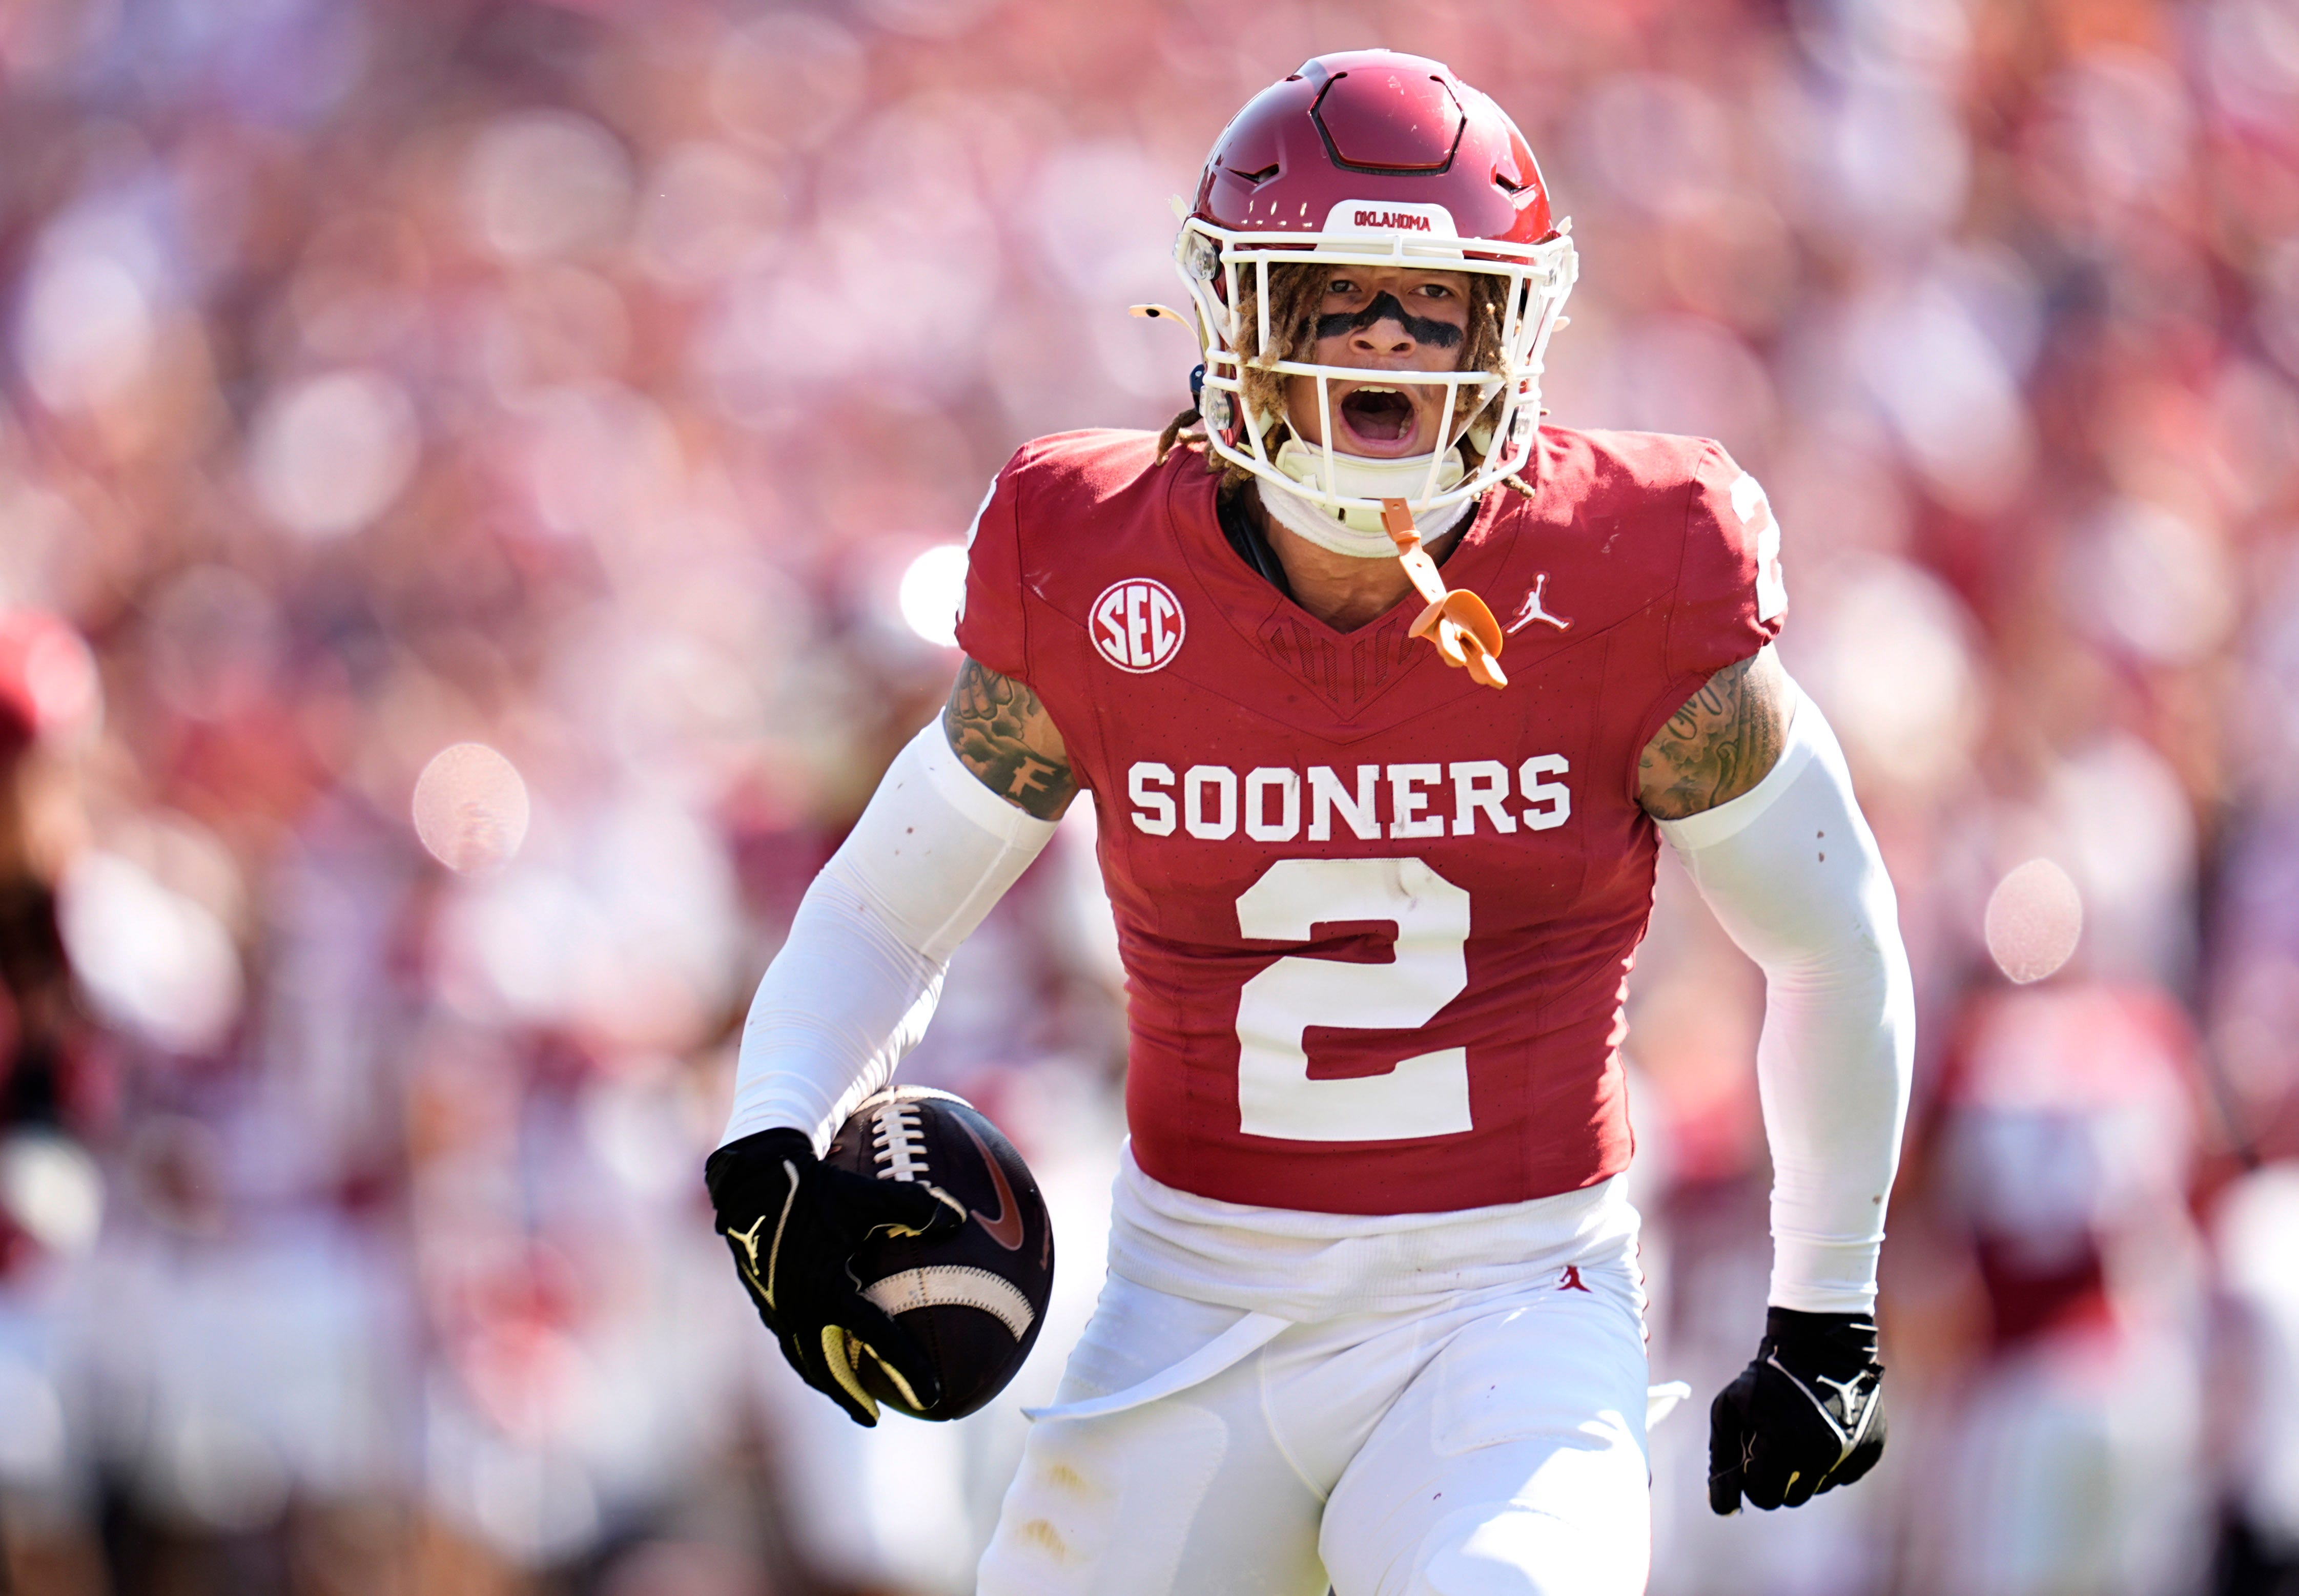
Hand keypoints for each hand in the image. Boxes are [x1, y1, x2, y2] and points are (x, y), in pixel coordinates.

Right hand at [706, 1127, 962, 1425]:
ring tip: (844, 1394)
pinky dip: (806, 1352)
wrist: (751, 1180)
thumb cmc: (816, 1186)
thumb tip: (957, 1220)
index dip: (906, 1368)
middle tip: (873, 1416)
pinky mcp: (764, 1296)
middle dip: (849, 1396)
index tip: (931, 1395)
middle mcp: (799, 1308)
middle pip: (827, 1368)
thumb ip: (915, 1207)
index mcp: (828, 1291)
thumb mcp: (869, 1194)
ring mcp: (776, 1307)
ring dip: (825, 1379)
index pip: (877, 1340)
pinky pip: (788, 1336)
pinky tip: (820, 1345)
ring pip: (802, 1357)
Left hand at [1708, 1307, 1886, 1513]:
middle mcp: (1822, 1455)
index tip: (1752, 1456)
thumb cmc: (1766, 1379)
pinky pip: (1843, 1474)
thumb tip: (1721, 1508)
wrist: (1818, 1345)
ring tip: (1797, 1430)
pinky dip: (1829, 1459)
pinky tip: (1822, 1427)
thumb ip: (1721, 1459)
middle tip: (1774, 1443)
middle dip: (1777, 1477)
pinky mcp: (1871, 1449)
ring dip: (1803, 1469)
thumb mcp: (1729, 1410)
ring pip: (1817, 1488)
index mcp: (1784, 1445)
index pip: (1763, 1497)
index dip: (1752, 1479)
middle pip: (1792, 1498)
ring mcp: (1851, 1453)